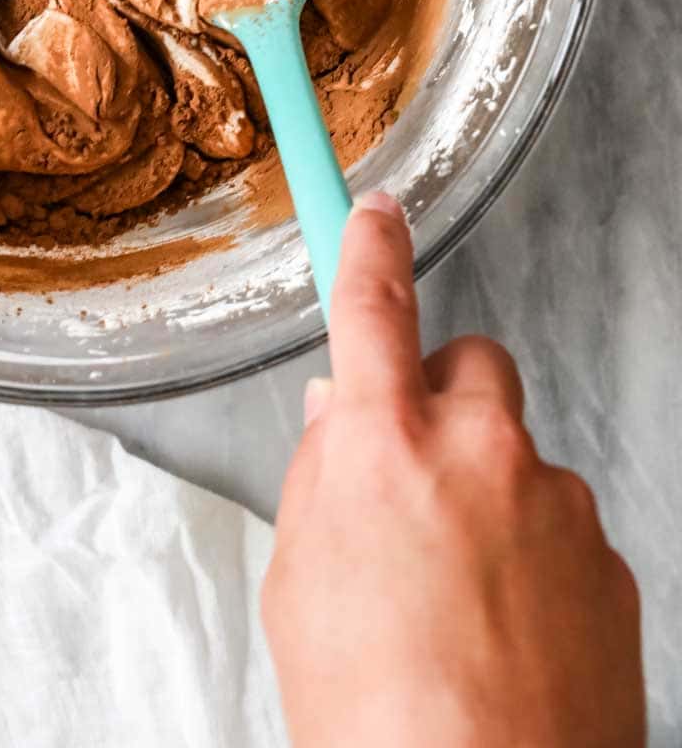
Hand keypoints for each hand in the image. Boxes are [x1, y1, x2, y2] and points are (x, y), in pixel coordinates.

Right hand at [263, 193, 644, 747]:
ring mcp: (559, 504)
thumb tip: (340, 422)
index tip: (379, 213)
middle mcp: (480, 451)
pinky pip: (565, 529)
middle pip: (473, 365)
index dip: (372, 248)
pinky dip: (537, 561)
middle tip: (415, 473)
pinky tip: (507, 636)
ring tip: (458, 602)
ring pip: (520, 459)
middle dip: (444, 397)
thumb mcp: (299, 585)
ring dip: (492, 496)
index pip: (373, 308)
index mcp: (384, 444)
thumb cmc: (373, 716)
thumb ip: (321, 481)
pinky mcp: (611, 561)